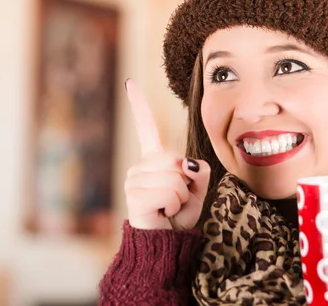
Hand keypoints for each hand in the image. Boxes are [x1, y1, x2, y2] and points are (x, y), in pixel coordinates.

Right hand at [124, 78, 209, 230]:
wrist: (165, 245)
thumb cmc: (179, 217)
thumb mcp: (197, 192)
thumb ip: (198, 172)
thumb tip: (188, 164)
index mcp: (152, 161)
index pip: (146, 127)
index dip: (138, 105)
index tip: (130, 82)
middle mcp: (139, 167)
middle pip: (174, 159)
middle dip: (187, 183)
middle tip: (178, 200)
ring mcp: (133, 181)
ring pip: (174, 178)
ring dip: (182, 197)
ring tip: (169, 209)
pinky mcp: (134, 197)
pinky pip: (169, 193)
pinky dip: (175, 206)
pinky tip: (163, 214)